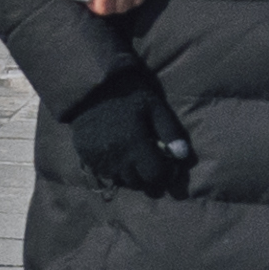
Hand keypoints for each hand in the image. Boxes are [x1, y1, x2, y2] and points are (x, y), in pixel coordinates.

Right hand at [63, 86, 192, 194]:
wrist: (91, 87)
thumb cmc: (128, 94)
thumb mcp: (155, 107)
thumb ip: (170, 132)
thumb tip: (183, 156)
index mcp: (134, 144)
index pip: (155, 176)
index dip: (166, 174)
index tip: (169, 166)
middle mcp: (116, 157)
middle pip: (138, 183)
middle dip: (149, 176)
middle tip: (152, 162)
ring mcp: (99, 159)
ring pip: (121, 180)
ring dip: (131, 174)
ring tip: (135, 158)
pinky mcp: (86, 158)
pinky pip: (105, 173)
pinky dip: (114, 168)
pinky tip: (118, 153)